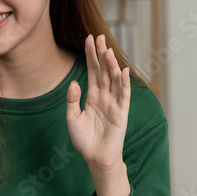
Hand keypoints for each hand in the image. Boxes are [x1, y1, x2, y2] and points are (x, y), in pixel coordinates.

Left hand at [65, 34, 131, 195]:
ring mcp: (114, 103)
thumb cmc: (84, 140)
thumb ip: (72, 100)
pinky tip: (123, 71)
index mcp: (92, 95)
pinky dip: (124, 84)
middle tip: (99, 37)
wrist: (95, 158)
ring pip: (114, 80)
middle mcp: (104, 96)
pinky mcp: (121, 113)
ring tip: (107, 50)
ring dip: (111, 65)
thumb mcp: (72, 118)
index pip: (93, 70)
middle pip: (104, 71)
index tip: (89, 38)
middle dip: (101, 54)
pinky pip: (123, 96)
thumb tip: (74, 82)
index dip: (91, 55)